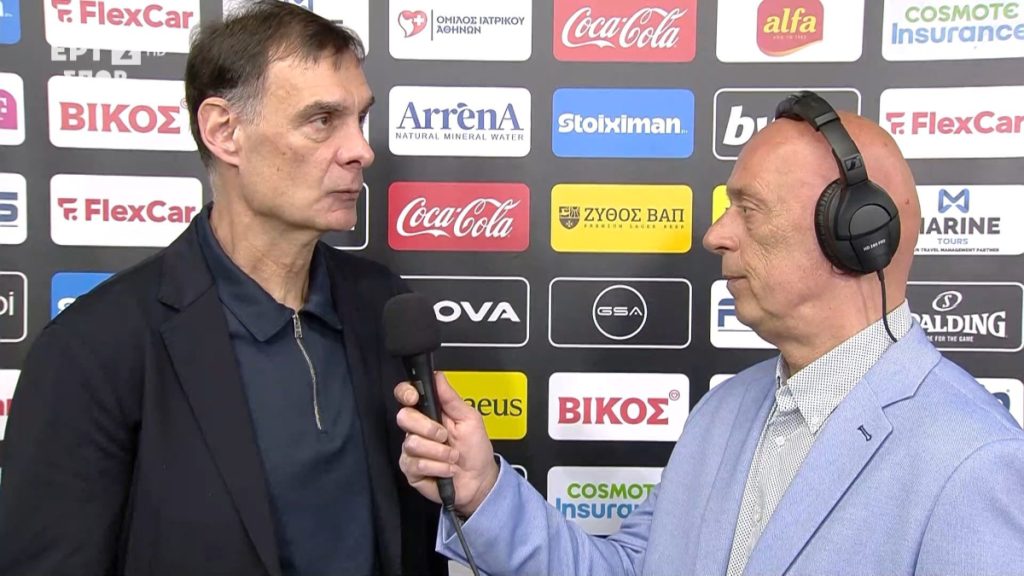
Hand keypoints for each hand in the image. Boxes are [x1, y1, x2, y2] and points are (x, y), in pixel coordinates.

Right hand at [395, 371, 498, 516]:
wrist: (480, 480)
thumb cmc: (475, 448)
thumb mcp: (469, 419)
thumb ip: (451, 398)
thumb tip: (438, 375)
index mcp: (429, 412)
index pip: (405, 395)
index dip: (405, 393)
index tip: (413, 398)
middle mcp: (416, 429)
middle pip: (404, 417)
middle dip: (429, 428)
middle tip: (446, 436)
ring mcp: (411, 450)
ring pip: (413, 443)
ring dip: (440, 452)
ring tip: (452, 456)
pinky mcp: (411, 470)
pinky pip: (417, 464)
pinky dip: (438, 467)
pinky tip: (447, 469)